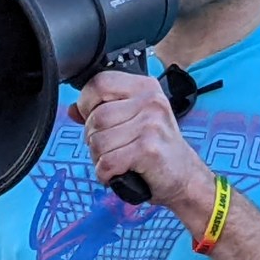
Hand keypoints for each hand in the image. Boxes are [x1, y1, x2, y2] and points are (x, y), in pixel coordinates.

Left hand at [71, 70, 209, 207]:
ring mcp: (151, 125)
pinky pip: (107, 163)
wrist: (186, 177)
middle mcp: (150, 102)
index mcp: (145, 87)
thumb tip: (73, 110)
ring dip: (99, 159)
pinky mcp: (148, 150)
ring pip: (98, 142)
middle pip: (95, 117)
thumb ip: (104, 110)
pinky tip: (117, 173)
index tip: (92, 118)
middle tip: (110, 148)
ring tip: (117, 160)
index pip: (99, 83)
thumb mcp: (135, 119)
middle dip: (93, 138)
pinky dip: (105, 174)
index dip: (87, 103)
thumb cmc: (158, 147)